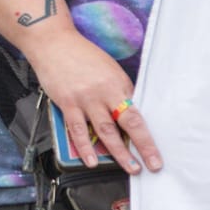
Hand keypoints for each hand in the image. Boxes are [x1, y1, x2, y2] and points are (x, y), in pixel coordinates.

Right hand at [23, 28, 161, 174]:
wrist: (53, 42)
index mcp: (117, 83)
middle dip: (140, 147)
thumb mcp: (109, 69)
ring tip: (127, 167)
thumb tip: (131, 112)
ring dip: (117, 152)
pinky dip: (85, 147)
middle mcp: (103, 92)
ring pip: (104, 130)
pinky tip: (92, 160)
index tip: (155, 155)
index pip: (137, 114)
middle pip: (126, 124)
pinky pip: (77, 129)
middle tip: (149, 166)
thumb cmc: (82, 54)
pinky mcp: (66, 103)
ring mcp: (84, 99)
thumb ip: (119, 91)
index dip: (147, 137)